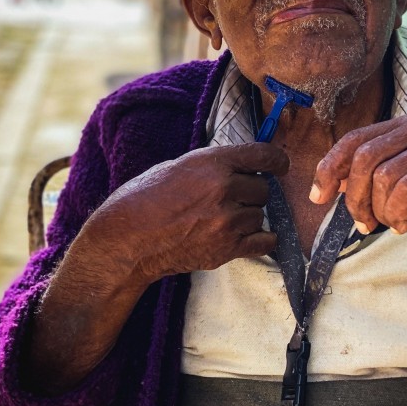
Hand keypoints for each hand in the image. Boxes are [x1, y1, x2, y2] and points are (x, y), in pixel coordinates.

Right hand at [83, 143, 288, 285]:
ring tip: (220, 220)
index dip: (276, 161)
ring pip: (260, 216)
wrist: (126, 239)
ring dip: (248, 218)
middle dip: (251, 194)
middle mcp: (224, 189)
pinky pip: (264, 241)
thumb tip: (244, 166)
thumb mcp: (179, 166)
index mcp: (212, 162)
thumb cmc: (144, 198)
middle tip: (229, 199)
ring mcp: (227, 221)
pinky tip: (245, 236)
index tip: (280, 167)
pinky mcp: (226, 249)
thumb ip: (214, 165)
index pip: (263, 156)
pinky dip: (259, 239)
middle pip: (263, 190)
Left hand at [310, 114, 406, 344]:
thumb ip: (374, 176)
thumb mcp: (405, 182)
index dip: (329, 168)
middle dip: (353, 197)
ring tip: (393, 223)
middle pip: (363, 158)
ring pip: (383, 177)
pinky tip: (406, 225)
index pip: (355, 139)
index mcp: (406, 124)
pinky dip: (399, 213)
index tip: (318, 197)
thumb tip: (330, 185)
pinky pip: (406, 190)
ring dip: (380, 210)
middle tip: (363, 222)